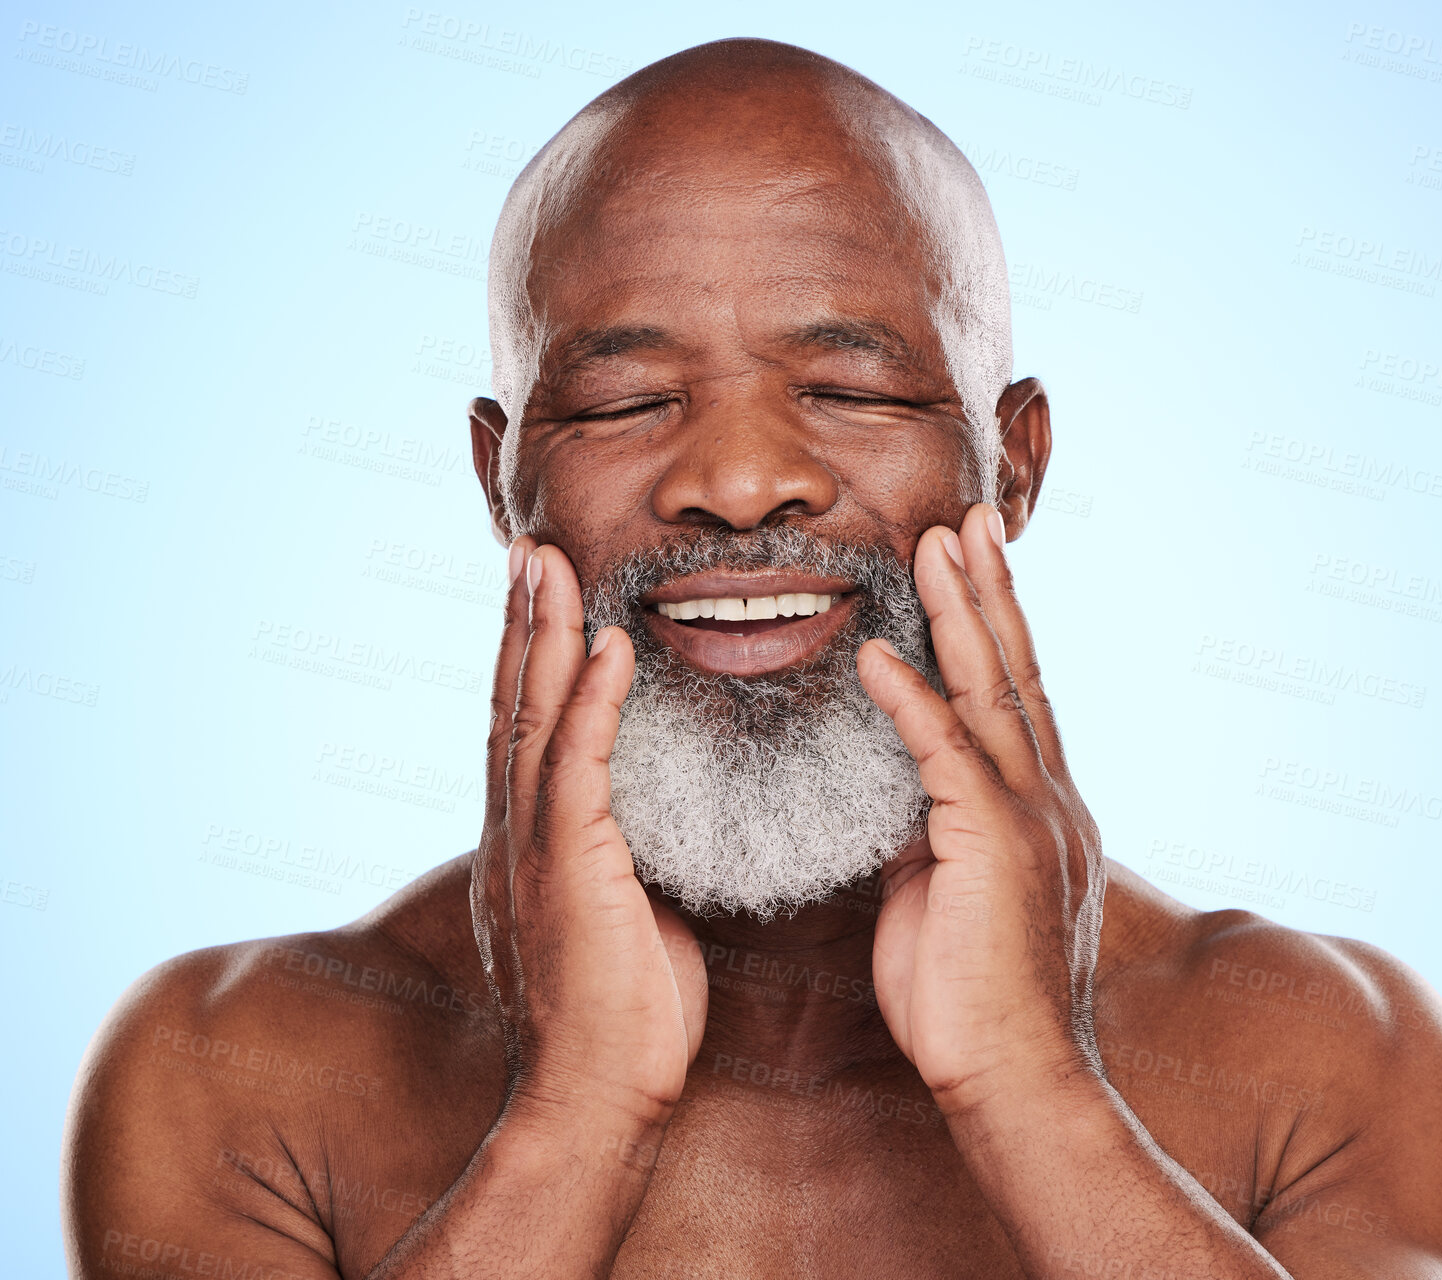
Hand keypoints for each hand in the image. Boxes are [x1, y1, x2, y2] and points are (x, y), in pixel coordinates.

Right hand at [471, 539, 707, 1128]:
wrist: (597, 1099)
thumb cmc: (622, 1018)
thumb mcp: (620, 918)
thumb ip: (620, 862)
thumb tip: (644, 833)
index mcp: (527, 846)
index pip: (524, 732)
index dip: (531, 662)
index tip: (542, 598)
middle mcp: (514, 836)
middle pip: (513, 706)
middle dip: (523, 625)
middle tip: (531, 552)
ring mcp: (533, 850)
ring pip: (532, 720)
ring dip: (544, 637)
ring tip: (551, 567)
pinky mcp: (568, 868)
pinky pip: (577, 767)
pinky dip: (591, 701)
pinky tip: (606, 647)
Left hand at [857, 503, 1105, 1116]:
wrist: (1015, 1081)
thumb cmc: (972, 1000)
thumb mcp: (946, 894)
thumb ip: (931, 833)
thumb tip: (900, 795)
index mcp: (1040, 811)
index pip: (1016, 699)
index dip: (995, 628)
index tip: (971, 566)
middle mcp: (1048, 800)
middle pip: (1017, 672)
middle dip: (989, 591)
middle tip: (968, 520)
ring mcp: (1031, 819)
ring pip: (994, 693)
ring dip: (961, 614)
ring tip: (935, 544)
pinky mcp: (995, 847)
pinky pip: (946, 756)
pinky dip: (913, 699)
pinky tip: (880, 652)